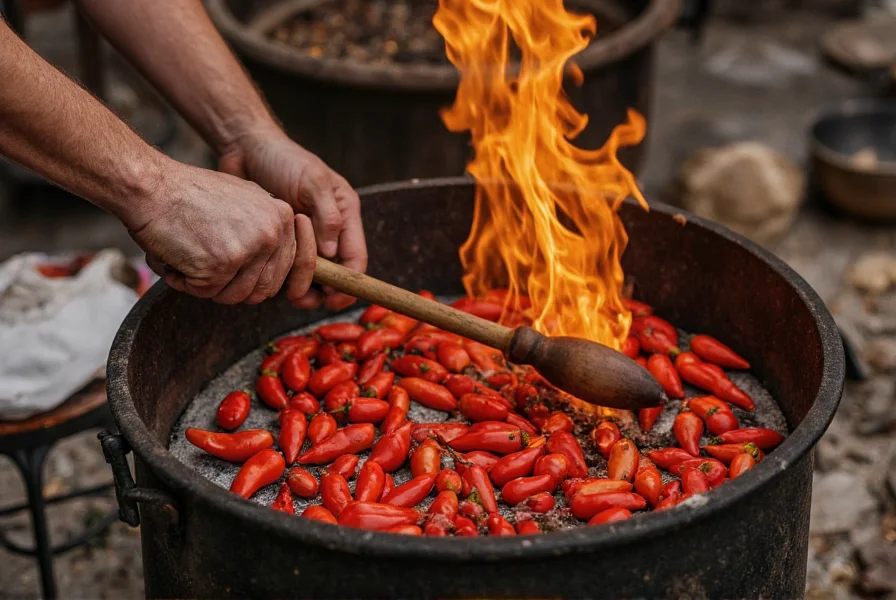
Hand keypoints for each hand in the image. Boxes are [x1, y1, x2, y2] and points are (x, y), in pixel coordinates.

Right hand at [129, 160, 316, 304]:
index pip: (282, 270)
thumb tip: (271, 261)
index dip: (254, 279)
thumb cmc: (187, 193)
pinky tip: (174, 257)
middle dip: (231, 287)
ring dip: (206, 285)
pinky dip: (183, 282)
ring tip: (187, 256)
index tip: (232, 272)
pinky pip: (205, 293)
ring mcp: (248, 250)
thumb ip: (262, 228)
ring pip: (234, 295)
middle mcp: (271, 233)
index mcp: (281, 217)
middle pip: (262, 289)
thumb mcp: (242, 200)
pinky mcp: (221, 266)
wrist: (150, 186)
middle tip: (205, 268)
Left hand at [218, 126, 366, 309]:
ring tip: (284, 292)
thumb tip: (331, 254)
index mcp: (344, 216)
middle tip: (300, 298)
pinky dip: (280, 278)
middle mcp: (327, 231)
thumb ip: (327, 215)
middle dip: (321, 292)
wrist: (246, 148)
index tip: (334, 299)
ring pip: (309, 277)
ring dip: (299, 289)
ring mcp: (304, 239)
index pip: (356, 258)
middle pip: (334, 275)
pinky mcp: (280, 243)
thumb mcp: (312, 180)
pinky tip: (268, 276)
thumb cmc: (283, 159)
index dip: (349, 283)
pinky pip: (285, 269)